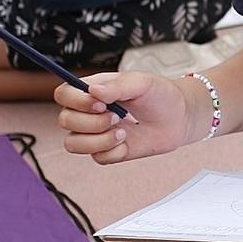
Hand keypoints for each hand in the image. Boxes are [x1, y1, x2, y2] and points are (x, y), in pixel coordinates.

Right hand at [56, 73, 190, 164]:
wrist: (179, 118)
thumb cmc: (160, 95)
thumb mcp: (142, 83)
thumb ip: (118, 86)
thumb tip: (93, 92)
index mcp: (91, 91)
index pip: (63, 94)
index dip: (75, 101)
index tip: (100, 103)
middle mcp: (88, 112)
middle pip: (65, 121)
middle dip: (92, 122)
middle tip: (117, 116)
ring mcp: (95, 133)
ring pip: (73, 144)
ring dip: (99, 140)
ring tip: (122, 131)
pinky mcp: (106, 151)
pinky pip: (97, 158)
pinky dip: (114, 151)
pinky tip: (128, 141)